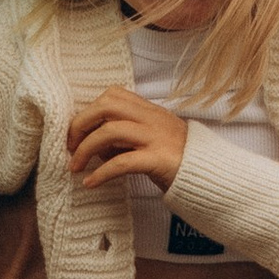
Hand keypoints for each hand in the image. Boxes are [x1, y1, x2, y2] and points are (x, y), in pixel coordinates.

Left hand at [66, 88, 187, 192]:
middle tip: (70, 147)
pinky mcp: (158, 160)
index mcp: (148, 110)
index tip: (76, 133)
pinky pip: (122, 162)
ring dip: (85, 149)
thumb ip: (123, 138)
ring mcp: (155, 137)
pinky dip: (101, 173)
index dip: (89, 111)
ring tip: (75, 168)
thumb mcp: (148, 140)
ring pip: (110, 131)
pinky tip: (90, 183)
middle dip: (81, 125)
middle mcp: (151, 119)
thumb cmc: (175, 160)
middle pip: (106, 106)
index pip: (112, 95)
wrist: (208, 174)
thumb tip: (93, 146)